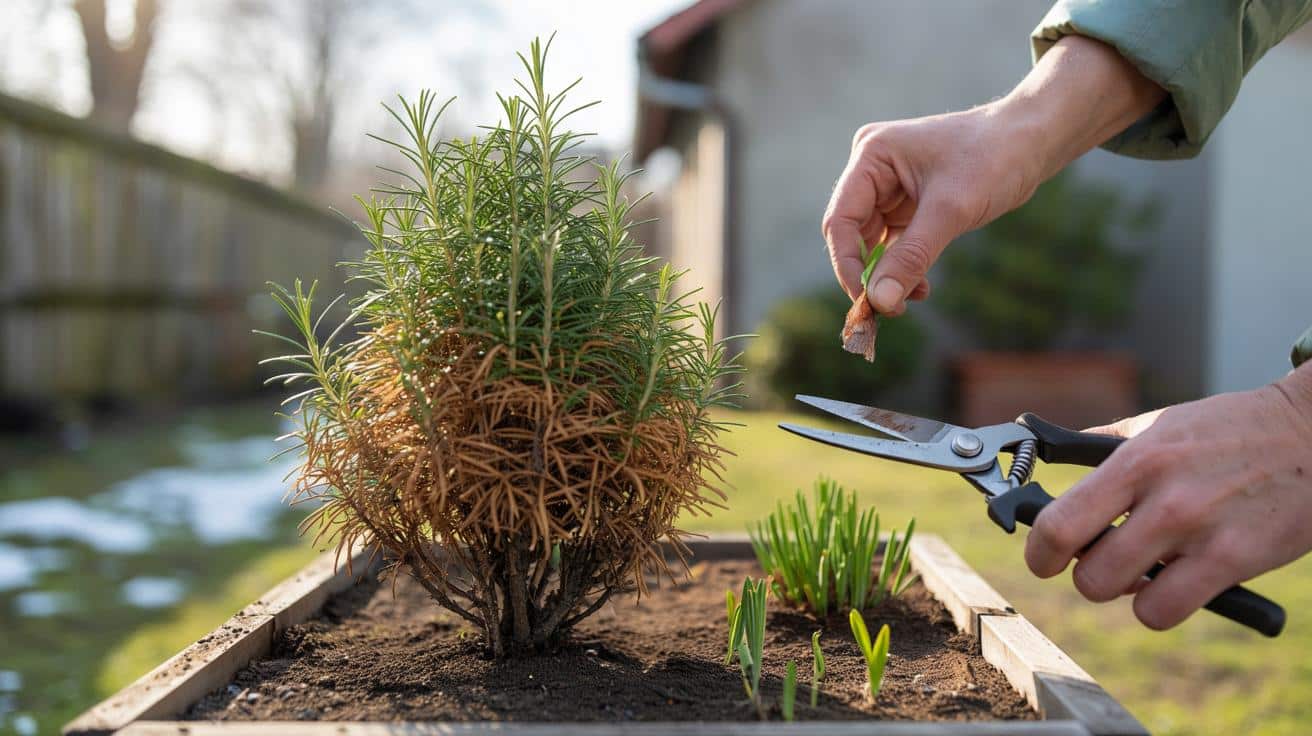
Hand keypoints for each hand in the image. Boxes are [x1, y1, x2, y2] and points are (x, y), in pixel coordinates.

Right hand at [821, 107, 1040, 313]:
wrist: (1032, 142)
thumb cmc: (993, 158)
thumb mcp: (950, 210)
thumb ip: (911, 256)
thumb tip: (879, 302)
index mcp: (871, 155)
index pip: (841, 219)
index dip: (847, 264)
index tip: (865, 302)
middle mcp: (872, 170)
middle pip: (851, 234)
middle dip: (866, 274)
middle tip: (883, 311)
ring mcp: (888, 188)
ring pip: (871, 244)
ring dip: (886, 275)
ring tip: (907, 302)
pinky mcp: (906, 204)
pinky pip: (893, 244)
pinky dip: (903, 268)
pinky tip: (920, 287)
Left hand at [1025, 366, 1311, 629]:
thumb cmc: (1229, 431)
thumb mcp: (1158, 426)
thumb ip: (1101, 447)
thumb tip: (1039, 453)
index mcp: (1136, 460)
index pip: (1059, 523)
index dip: (1040, 551)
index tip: (1043, 556)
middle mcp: (1163, 497)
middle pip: (1086, 572)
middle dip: (1084, 573)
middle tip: (1101, 559)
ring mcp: (1200, 532)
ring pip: (1122, 595)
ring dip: (1124, 590)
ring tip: (1142, 569)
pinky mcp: (1236, 560)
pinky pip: (1166, 611)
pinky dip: (1161, 605)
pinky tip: (1175, 581)